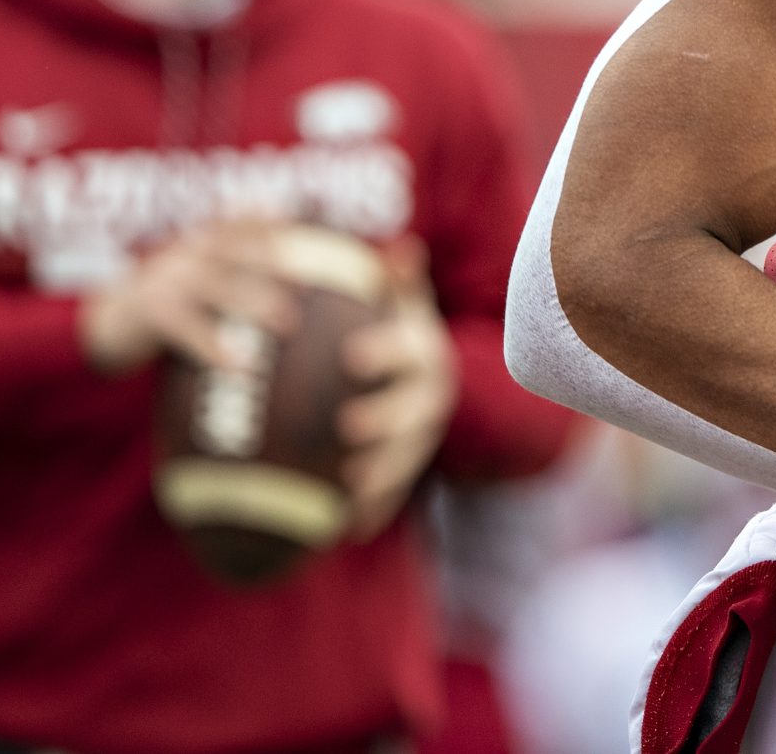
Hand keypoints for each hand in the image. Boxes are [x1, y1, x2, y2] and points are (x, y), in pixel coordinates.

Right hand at [79, 220, 296, 374]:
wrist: (106, 322)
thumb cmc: (170, 300)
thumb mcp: (199, 275)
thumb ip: (236, 267)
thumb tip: (293, 266)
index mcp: (202, 242)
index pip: (239, 224)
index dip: (269, 221)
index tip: (301, 229)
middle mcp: (186, 253)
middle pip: (231, 248)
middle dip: (270, 260)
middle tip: (307, 282)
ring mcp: (167, 279)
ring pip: (214, 285)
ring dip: (252, 302)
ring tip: (288, 325)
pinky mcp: (151, 312)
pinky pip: (187, 327)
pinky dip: (213, 346)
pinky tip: (237, 364)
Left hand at [336, 242, 458, 537]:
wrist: (427, 382)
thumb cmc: (396, 334)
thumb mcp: (402, 306)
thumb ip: (397, 283)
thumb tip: (404, 247)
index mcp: (425, 354)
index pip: (409, 351)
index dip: (385, 353)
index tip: (352, 356)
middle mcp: (430, 398)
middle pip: (413, 411)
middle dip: (385, 420)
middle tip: (347, 425)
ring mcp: (423, 437)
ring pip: (408, 459)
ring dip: (383, 474)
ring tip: (349, 487)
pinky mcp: (412, 469)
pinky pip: (396, 493)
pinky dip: (374, 510)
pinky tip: (345, 528)